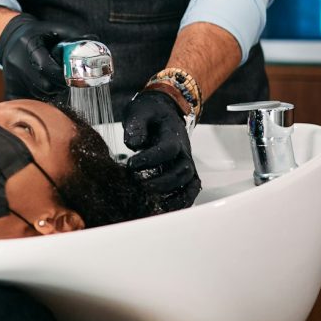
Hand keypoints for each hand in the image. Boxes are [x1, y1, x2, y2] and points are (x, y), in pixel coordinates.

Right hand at [0, 13, 79, 100]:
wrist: (11, 40)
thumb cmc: (37, 34)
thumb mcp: (54, 29)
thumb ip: (73, 35)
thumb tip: (94, 40)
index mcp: (29, 45)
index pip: (46, 66)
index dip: (62, 74)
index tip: (73, 74)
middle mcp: (18, 63)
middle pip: (45, 85)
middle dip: (61, 84)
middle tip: (68, 79)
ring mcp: (13, 78)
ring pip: (40, 94)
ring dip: (53, 91)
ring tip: (56, 80)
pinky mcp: (10, 88)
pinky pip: (30, 101)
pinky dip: (41, 98)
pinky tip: (45, 87)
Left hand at [122, 91, 200, 211]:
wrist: (163, 111)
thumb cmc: (150, 113)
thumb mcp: (140, 112)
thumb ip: (136, 126)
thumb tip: (134, 144)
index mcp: (173, 135)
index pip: (167, 149)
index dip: (150, 159)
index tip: (131, 165)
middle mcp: (184, 151)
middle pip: (181, 171)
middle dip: (161, 182)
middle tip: (139, 186)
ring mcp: (186, 163)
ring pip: (189, 184)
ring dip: (174, 197)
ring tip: (153, 205)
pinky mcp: (184, 172)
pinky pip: (190, 190)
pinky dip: (182, 202)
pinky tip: (164, 209)